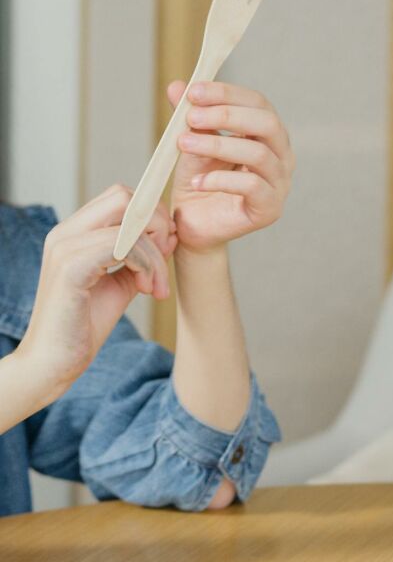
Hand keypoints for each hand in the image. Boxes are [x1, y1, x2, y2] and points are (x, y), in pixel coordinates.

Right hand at [19, 185, 174, 401]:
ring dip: (155, 254)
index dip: (151, 215)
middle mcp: (65, 232)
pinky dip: (146, 264)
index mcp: (73, 232)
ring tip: (155, 287)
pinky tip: (146, 290)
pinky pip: (123, 245)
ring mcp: (65, 247)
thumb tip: (169, 233)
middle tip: (164, 259)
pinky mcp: (70, 268)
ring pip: (129, 221)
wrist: (52, 365)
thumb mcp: (120, 283)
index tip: (165, 247)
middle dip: (155, 224)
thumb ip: (140, 256)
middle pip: (123, 196)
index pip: (120, 196)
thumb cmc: (84, 326)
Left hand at [170, 81, 294, 253]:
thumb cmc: (200, 181)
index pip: (257, 102)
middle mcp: (282, 155)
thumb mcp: (192, 142)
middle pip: (267, 123)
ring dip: (217, 146)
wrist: (194, 225)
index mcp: (268, 133)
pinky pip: (251, 187)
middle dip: (227, 115)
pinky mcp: (270, 208)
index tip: (193, 92)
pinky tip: (196, 181)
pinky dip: (219, 180)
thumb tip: (176, 86)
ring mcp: (280, 182)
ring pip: (259, 154)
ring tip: (184, 144)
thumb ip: (189, 116)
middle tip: (191, 116)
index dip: (227, 94)